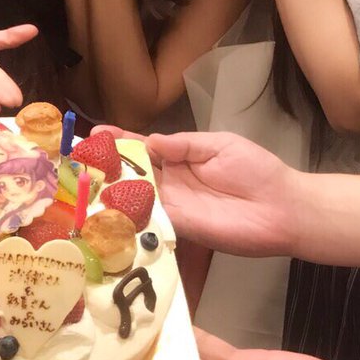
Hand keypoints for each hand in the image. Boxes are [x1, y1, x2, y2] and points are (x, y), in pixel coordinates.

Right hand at [95, 127, 299, 257]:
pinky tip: (107, 207)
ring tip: (82, 182)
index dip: (119, 141)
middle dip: (105, 165)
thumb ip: (184, 144)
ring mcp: (173, 206)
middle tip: (77, 159)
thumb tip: (149, 140)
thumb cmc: (255, 170)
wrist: (282, 207)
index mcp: (180, 158)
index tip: (95, 133)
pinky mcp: (180, 227)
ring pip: (134, 196)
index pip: (143, 148)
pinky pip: (150, 219)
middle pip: (132, 173)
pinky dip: (129, 214)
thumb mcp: (219, 145)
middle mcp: (170, 183)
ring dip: (110, 190)